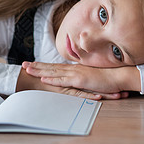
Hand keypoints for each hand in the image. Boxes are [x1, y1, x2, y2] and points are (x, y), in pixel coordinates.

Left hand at [23, 61, 139, 97]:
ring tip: (27, 70)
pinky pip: (63, 80)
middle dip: (36, 65)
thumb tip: (76, 79)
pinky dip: (52, 78)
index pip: (56, 66)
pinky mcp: (80, 80)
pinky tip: (43, 78)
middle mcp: (73, 69)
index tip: (33, 64)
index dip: (44, 65)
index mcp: (75, 68)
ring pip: (54, 71)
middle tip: (23, 64)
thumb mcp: (92, 77)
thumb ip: (83, 77)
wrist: (119, 75)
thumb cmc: (108, 77)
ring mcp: (76, 73)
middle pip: (51, 66)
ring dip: (40, 70)